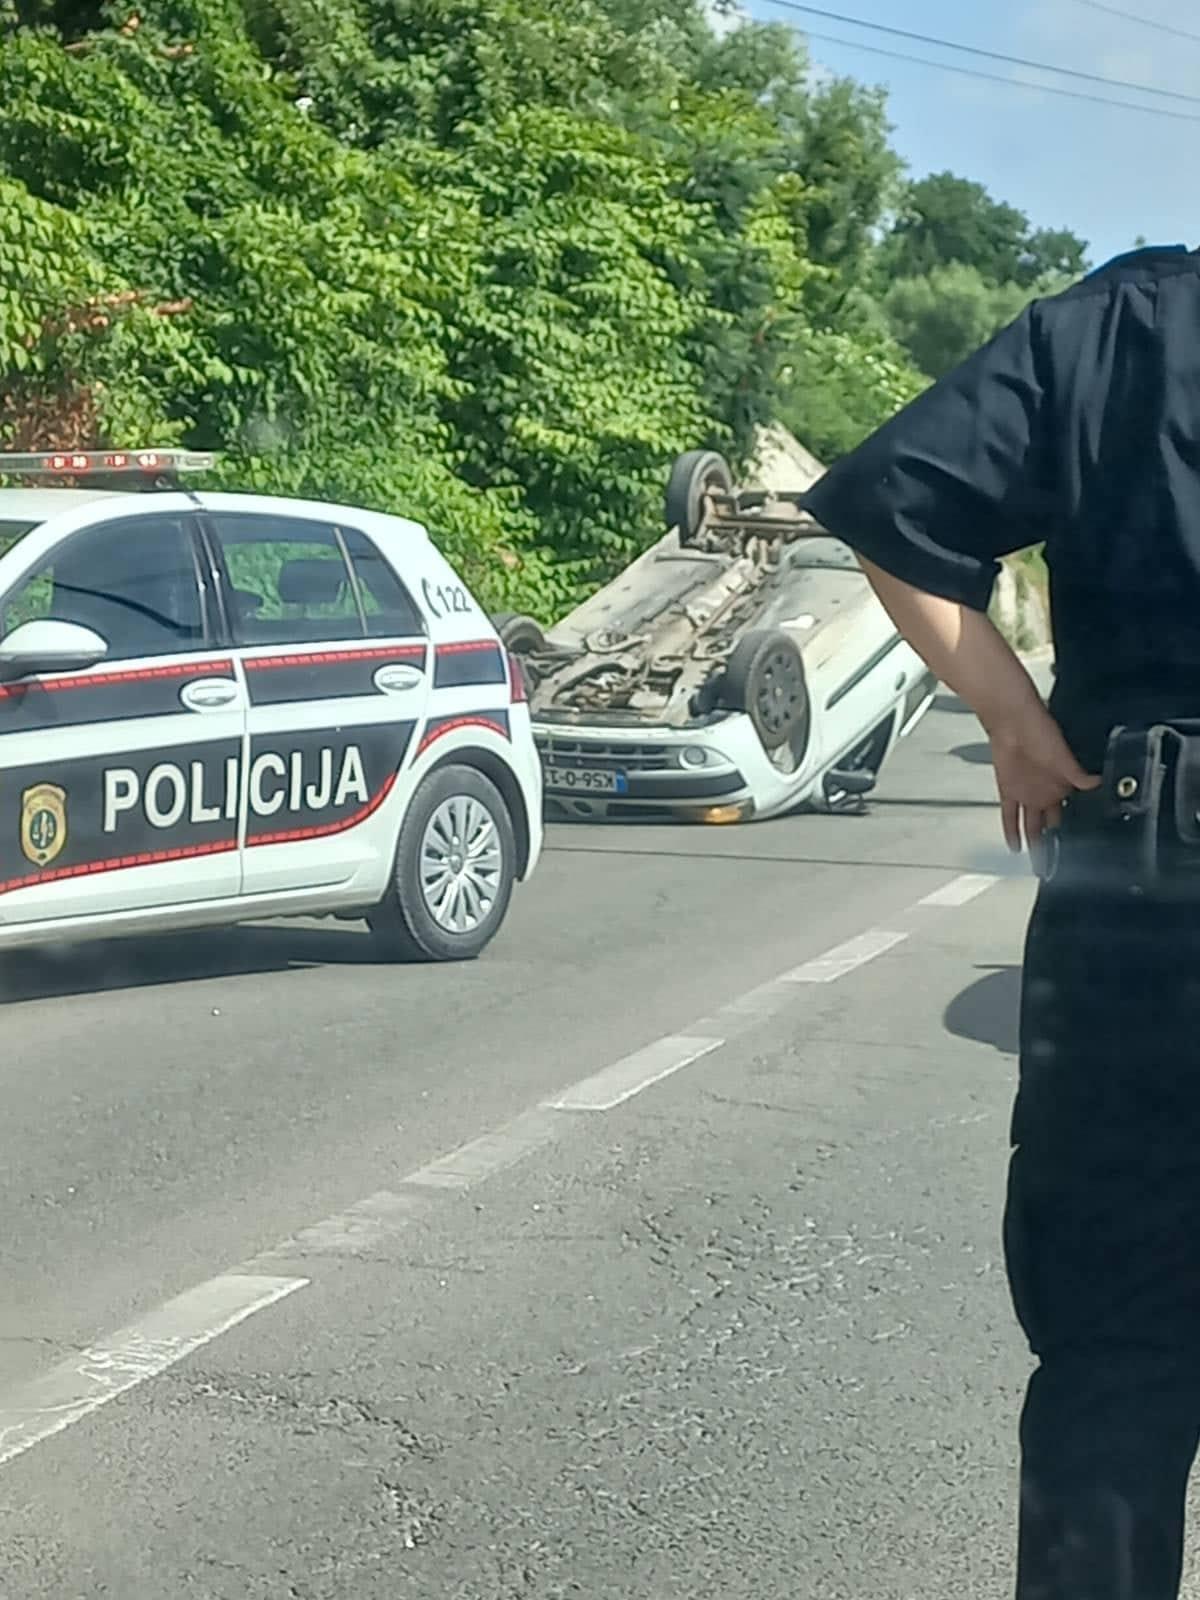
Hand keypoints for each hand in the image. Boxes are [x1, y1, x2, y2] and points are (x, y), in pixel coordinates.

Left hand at [986, 702, 1100, 854]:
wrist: (1013, 722)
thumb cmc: (1042, 731)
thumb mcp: (1064, 757)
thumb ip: (1078, 776)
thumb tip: (1099, 784)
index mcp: (1064, 785)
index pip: (1072, 815)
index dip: (1075, 832)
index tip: (1080, 850)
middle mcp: (1046, 793)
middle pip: (1051, 824)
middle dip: (1055, 842)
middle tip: (1058, 863)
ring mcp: (1027, 794)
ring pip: (1030, 825)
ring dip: (1034, 842)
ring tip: (1038, 863)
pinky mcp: (1009, 791)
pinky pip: (1009, 817)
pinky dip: (1011, 832)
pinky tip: (1015, 848)